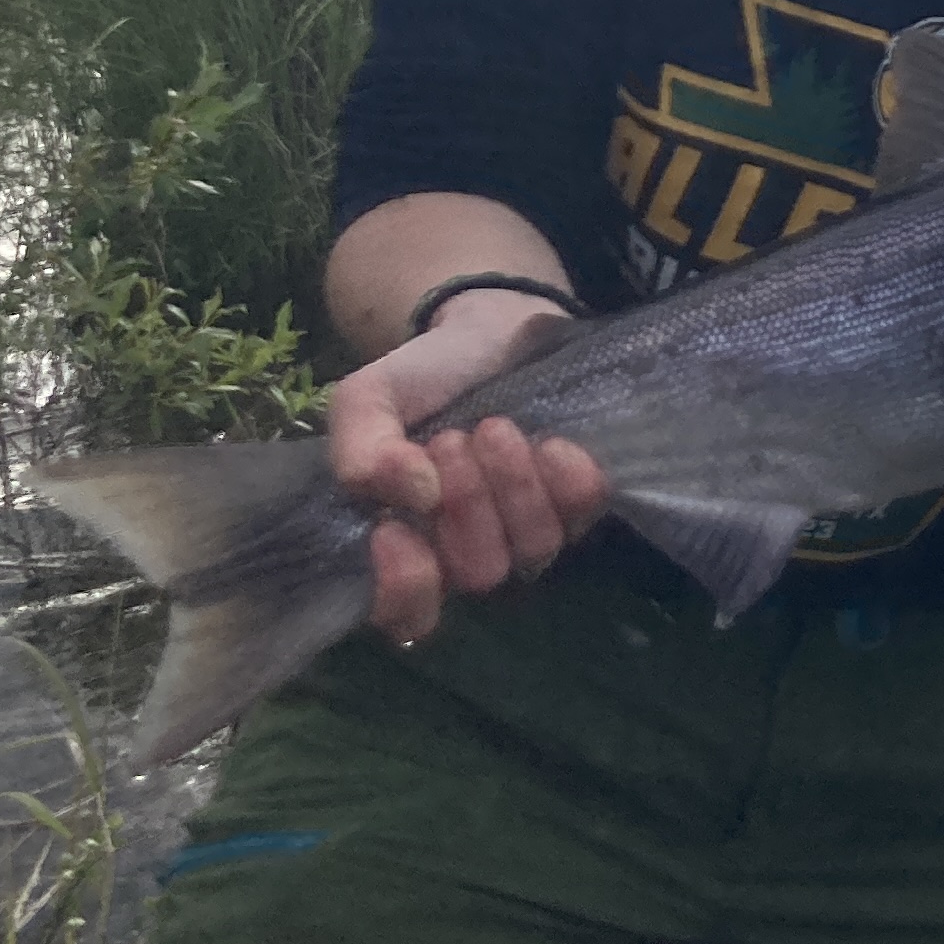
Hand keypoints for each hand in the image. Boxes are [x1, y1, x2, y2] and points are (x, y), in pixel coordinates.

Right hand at [322, 296, 608, 645]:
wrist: (488, 328)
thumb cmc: (423, 379)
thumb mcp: (366, 401)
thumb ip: (360, 452)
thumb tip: (414, 496)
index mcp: (407, 544)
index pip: (406, 614)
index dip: (404, 586)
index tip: (391, 530)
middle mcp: (469, 551)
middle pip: (478, 574)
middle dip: (464, 504)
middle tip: (450, 441)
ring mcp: (529, 530)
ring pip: (533, 549)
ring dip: (510, 483)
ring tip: (492, 428)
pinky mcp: (578, 502)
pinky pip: (582, 513)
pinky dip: (563, 477)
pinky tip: (548, 441)